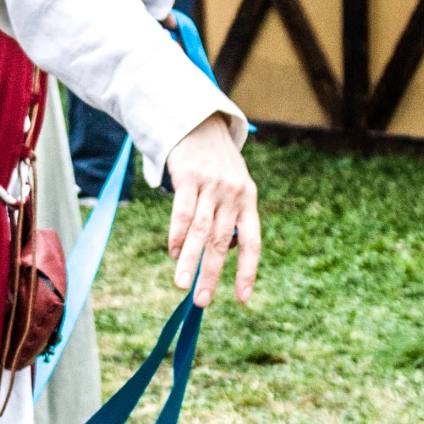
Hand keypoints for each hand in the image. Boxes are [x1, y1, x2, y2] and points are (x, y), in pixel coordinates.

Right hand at [165, 111, 259, 307]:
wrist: (199, 122)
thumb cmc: (216, 163)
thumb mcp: (234, 186)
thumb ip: (229, 216)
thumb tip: (219, 254)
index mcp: (249, 200)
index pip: (252, 242)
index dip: (247, 271)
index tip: (242, 298)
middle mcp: (234, 194)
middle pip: (222, 242)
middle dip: (212, 274)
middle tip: (201, 301)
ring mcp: (212, 185)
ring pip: (199, 231)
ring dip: (189, 260)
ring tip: (182, 285)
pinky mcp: (189, 176)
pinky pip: (182, 212)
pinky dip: (176, 235)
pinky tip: (172, 253)